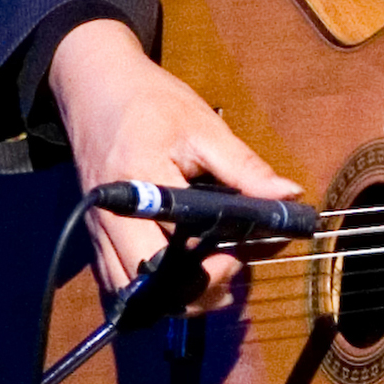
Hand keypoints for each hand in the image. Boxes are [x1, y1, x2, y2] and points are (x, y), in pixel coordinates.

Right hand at [48, 18, 304, 304]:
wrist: (95, 87)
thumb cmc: (150, 102)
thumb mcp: (204, 128)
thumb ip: (244, 168)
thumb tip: (288, 195)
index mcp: (140, 186)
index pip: (166, 255)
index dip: (206, 272)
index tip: (235, 259)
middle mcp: (110, 217)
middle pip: (143, 288)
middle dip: (190, 294)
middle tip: (225, 269)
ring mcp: (97, 230)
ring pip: (127, 292)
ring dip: (169, 297)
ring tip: (207, 275)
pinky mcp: (96, 234)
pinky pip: (117, 278)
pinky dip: (150, 287)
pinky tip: (181, 270)